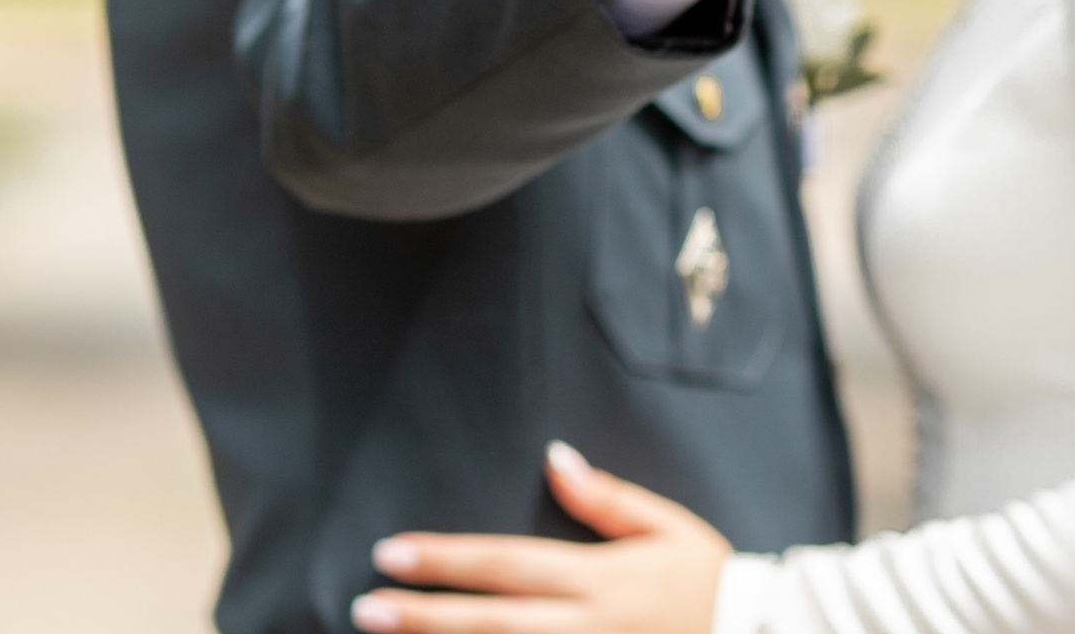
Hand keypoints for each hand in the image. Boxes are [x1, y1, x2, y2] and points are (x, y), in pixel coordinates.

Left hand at [352, 442, 727, 633]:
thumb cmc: (708, 582)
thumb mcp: (668, 528)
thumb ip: (607, 499)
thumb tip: (556, 459)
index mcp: (601, 579)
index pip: (507, 565)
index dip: (446, 560)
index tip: (392, 552)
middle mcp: (587, 628)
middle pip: (491, 623)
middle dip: (423, 616)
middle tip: (366, 606)